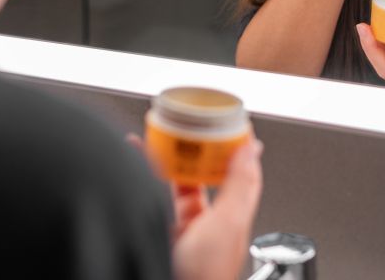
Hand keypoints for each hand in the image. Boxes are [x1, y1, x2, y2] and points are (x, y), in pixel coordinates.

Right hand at [127, 134, 263, 279]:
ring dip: (161, 159)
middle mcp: (204, 226)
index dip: (229, 146)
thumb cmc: (204, 278)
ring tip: (152, 136)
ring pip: (171, 184)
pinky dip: (139, 177)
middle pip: (199, 175)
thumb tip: (252, 148)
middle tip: (180, 123)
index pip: (234, 173)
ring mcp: (178, 230)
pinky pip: (149, 197)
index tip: (224, 119)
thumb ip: (239, 186)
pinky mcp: (155, 232)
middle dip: (189, 149)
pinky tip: (132, 163)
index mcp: (229, 221)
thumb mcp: (228, 225)